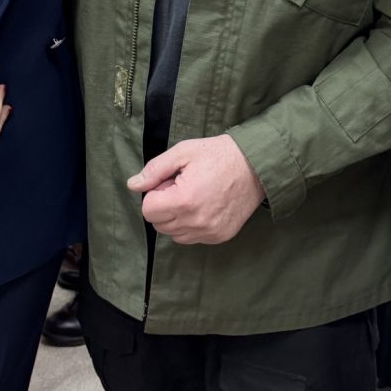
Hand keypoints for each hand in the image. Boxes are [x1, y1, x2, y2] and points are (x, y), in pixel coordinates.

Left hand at [127, 134, 264, 244]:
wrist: (256, 165)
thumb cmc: (219, 154)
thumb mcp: (183, 152)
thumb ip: (155, 170)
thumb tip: (133, 185)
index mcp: (184, 200)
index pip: (148, 210)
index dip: (155, 193)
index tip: (170, 182)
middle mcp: (196, 221)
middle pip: (159, 224)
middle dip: (164, 206)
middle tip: (182, 187)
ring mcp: (210, 232)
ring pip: (175, 234)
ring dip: (176, 218)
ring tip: (194, 196)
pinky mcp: (220, 236)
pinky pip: (193, 238)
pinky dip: (192, 225)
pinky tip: (204, 206)